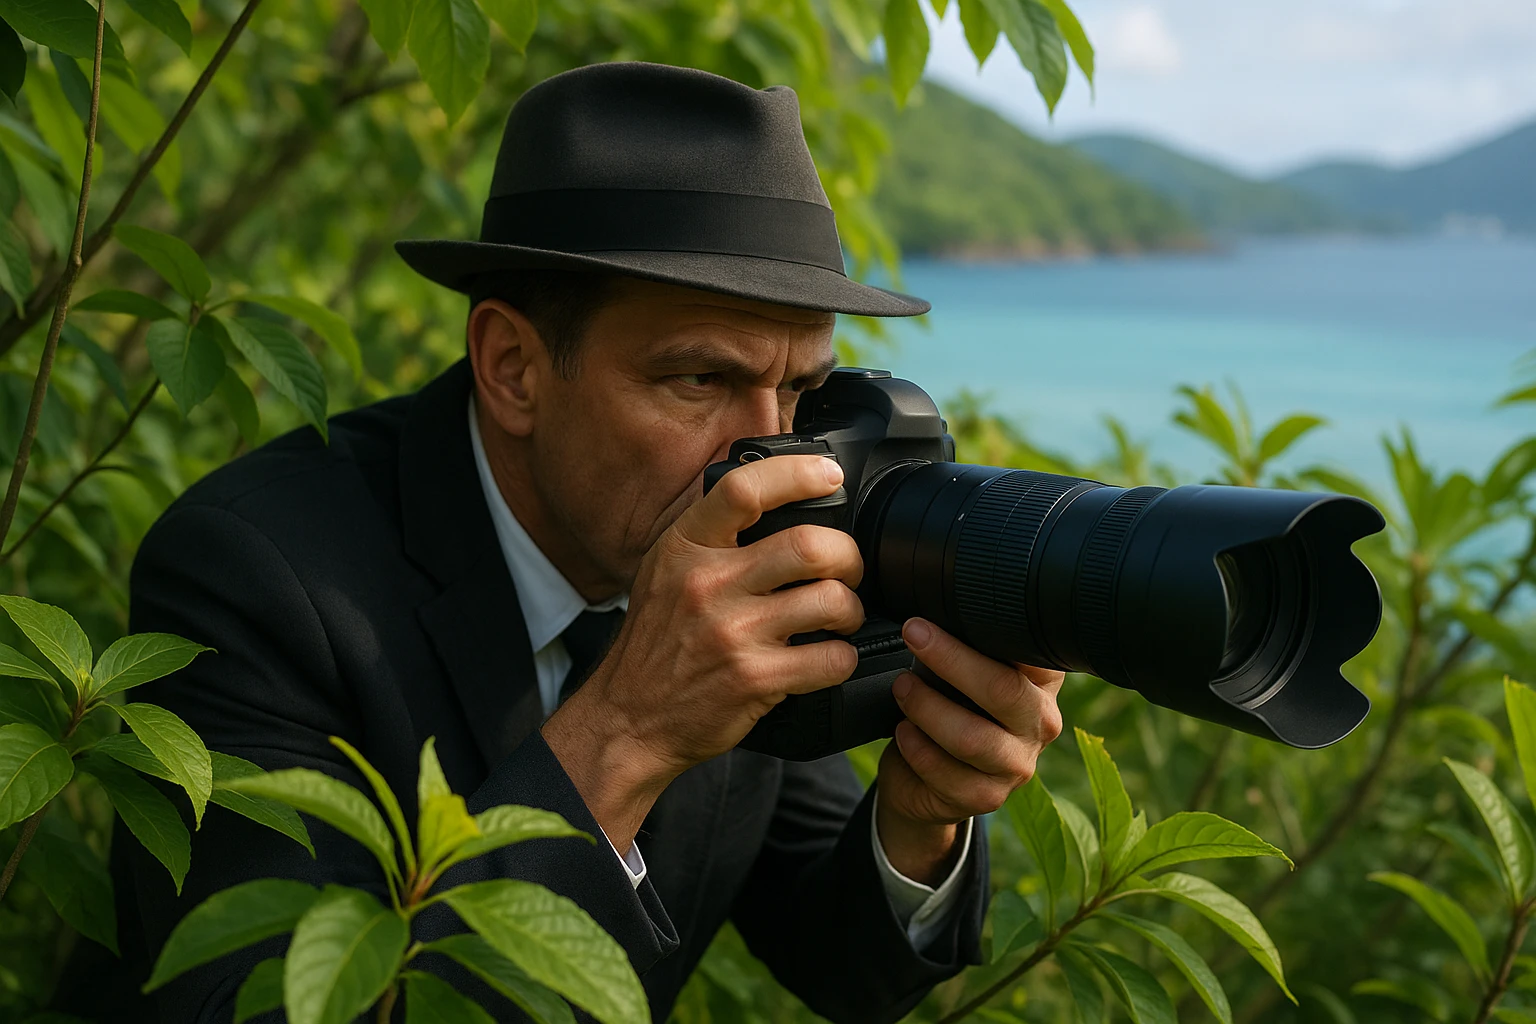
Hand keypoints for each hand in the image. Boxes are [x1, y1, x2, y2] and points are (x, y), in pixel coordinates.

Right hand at [542, 454, 863, 848]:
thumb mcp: (664, 570)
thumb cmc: (655, 642)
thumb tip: (774, 498)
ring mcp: (732, 633)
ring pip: (829, 600)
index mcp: (685, 547)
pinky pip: (830, 658)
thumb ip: (711, 535)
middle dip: (847, 554)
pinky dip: (843, 657)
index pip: (744, 490)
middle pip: (808, 545)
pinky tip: (829, 655)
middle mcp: (708, 584)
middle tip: (847, 567)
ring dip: (851, 607)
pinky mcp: (754, 679)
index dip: (797, 474)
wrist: (628, 717)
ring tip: (841, 615)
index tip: (829, 476)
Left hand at [876, 617, 1063, 883]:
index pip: (1030, 649)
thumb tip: (937, 600)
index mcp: (1042, 680)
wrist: (928, 776)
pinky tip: (903, 732)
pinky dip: (916, 748)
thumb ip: (966, 641)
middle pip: (1002, 689)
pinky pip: (947, 773)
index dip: (992, 626)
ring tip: (901, 688)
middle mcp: (1041, 722)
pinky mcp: (989, 797)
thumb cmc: (948, 702)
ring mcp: (1018, 765)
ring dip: (927, 707)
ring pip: (971, 736)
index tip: (950, 605)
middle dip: (951, 657)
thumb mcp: (961, 667)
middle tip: (913, 632)